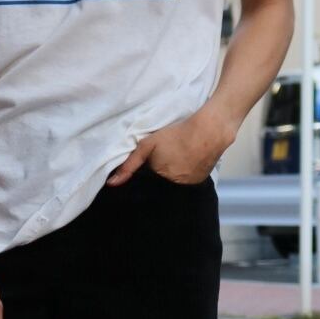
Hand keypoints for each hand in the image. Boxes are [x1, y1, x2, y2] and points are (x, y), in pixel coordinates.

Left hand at [106, 104, 237, 186]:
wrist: (208, 132)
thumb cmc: (176, 135)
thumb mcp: (147, 145)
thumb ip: (129, 164)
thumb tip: (111, 184)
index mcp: (157, 178)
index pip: (146, 185)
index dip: (146, 176)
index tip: (148, 168)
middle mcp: (171, 187)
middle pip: (159, 186)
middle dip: (158, 178)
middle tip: (165, 160)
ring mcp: (186, 186)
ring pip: (172, 187)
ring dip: (171, 178)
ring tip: (176, 161)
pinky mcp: (198, 184)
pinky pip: (186, 184)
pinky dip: (183, 177)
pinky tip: (187, 164)